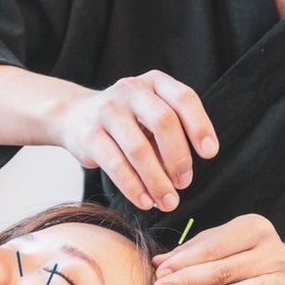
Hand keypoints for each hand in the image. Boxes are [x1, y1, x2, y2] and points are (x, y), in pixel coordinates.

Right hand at [50, 70, 217, 211]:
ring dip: (156, 180)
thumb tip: (184, 176)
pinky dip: (133, 187)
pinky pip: (115, 164)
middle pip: (164, 122)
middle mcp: (131, 90)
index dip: (200, 126)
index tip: (210, 154)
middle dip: (179, 157)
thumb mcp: (151, 115)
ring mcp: (108, 110)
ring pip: (138, 148)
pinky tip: (144, 201)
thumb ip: (171, 136)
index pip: (184, 99)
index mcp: (155, 82)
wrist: (75, 116)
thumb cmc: (128, 121)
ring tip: (167, 202)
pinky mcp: (89, 135)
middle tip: (185, 183)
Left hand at [150, 214, 284, 284]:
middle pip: (228, 267)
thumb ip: (188, 253)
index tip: (160, 274)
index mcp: (253, 227)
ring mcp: (281, 278)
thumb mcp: (215, 246)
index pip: (214, 245)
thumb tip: (157, 264)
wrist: (277, 270)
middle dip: (192, 280)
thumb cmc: (238, 255)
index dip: (185, 260)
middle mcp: (272, 250)